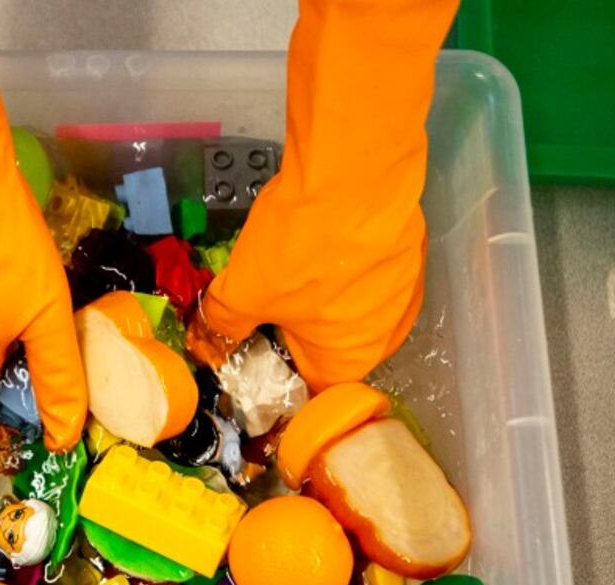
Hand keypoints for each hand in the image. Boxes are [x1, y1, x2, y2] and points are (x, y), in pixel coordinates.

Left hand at [190, 0, 458, 391]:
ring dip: (320, 291)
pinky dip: (343, 260)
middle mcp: (386, 336)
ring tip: (287, 261)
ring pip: (350, 303)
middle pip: (330, 344)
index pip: (305, 386)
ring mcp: (405, 291)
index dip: (269, 370)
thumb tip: (205, 343)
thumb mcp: (244, 290)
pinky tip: (319, 235)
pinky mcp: (409, 249)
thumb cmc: (301, 245)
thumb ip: (222, 325)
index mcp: (349, 361)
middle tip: (261, 297)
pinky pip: (367, 268)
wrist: (356, 168)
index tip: (246, 347)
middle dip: (293, 326)